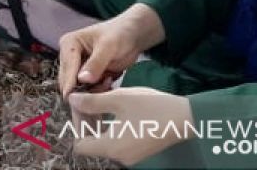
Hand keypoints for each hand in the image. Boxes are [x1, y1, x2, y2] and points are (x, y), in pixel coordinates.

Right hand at [58, 3, 164, 96]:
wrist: (132, 36)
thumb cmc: (119, 34)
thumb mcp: (108, 46)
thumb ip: (96, 63)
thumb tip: (82, 80)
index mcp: (69, 44)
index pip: (68, 67)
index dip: (70, 83)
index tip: (72, 99)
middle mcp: (69, 57)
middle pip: (69, 81)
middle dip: (84, 88)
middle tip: (105, 84)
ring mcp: (78, 68)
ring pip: (78, 88)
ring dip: (93, 90)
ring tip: (109, 80)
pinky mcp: (87, 77)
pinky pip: (88, 91)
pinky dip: (98, 91)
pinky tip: (109, 81)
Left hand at [69, 87, 192, 165]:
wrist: (185, 118)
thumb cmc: (150, 107)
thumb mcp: (118, 99)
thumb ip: (92, 102)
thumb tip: (71, 100)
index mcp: (111, 147)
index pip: (80, 144)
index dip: (76, 123)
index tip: (80, 104)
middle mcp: (119, 157)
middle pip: (91, 143)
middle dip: (86, 120)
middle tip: (89, 99)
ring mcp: (130, 156)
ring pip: (103, 141)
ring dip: (98, 122)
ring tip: (101, 100)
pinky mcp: (138, 151)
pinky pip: (116, 142)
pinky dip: (110, 127)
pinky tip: (114, 109)